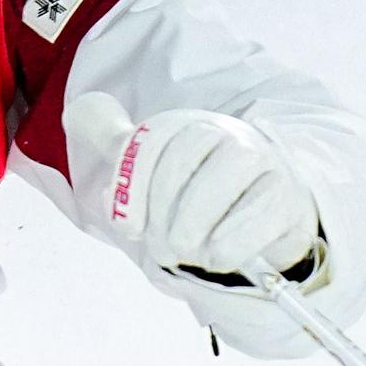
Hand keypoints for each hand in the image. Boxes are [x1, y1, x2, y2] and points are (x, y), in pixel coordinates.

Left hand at [105, 109, 325, 290]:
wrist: (262, 222)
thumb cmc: (197, 200)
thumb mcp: (148, 170)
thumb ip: (111, 141)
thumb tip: (78, 111)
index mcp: (185, 128)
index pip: (149, 144)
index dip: (131, 190)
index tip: (129, 228)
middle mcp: (225, 134)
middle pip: (181, 162)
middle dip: (164, 216)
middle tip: (164, 247)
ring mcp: (261, 161)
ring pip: (217, 188)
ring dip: (194, 233)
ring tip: (191, 251)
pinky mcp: (287, 194)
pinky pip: (256, 217)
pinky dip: (229, 245)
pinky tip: (221, 254)